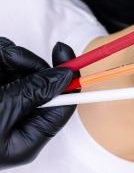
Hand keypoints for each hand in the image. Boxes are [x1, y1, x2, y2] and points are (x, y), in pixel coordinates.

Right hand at [0, 37, 77, 169]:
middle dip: (25, 65)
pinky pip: (1, 63)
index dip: (68, 81)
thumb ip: (34, 92)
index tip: (65, 54)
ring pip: (19, 69)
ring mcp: (3, 101)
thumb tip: (64, 77)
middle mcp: (17, 121)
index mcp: (26, 138)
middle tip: (8, 58)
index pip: (62, 108)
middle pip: (40, 83)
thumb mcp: (2, 109)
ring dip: (5, 58)